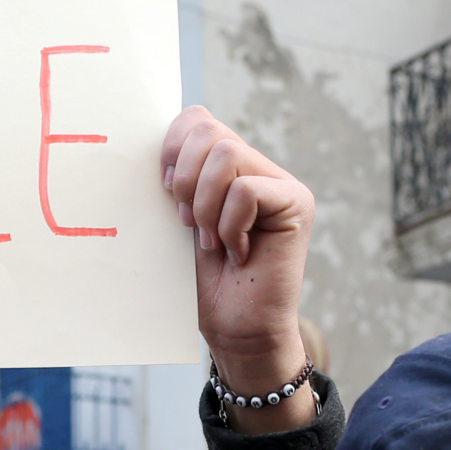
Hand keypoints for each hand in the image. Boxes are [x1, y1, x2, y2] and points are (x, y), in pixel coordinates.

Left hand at [161, 108, 318, 433]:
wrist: (236, 329)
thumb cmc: (206, 283)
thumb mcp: (182, 221)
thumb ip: (179, 181)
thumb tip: (153, 145)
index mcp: (230, 167)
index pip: (198, 119)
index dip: (172, 146)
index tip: (166, 190)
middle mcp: (260, 168)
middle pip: (209, 131)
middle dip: (185, 178)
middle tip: (188, 221)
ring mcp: (281, 184)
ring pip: (226, 155)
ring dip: (206, 204)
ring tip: (211, 240)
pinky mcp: (297, 204)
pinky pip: (247, 190)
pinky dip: (230, 224)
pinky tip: (236, 252)